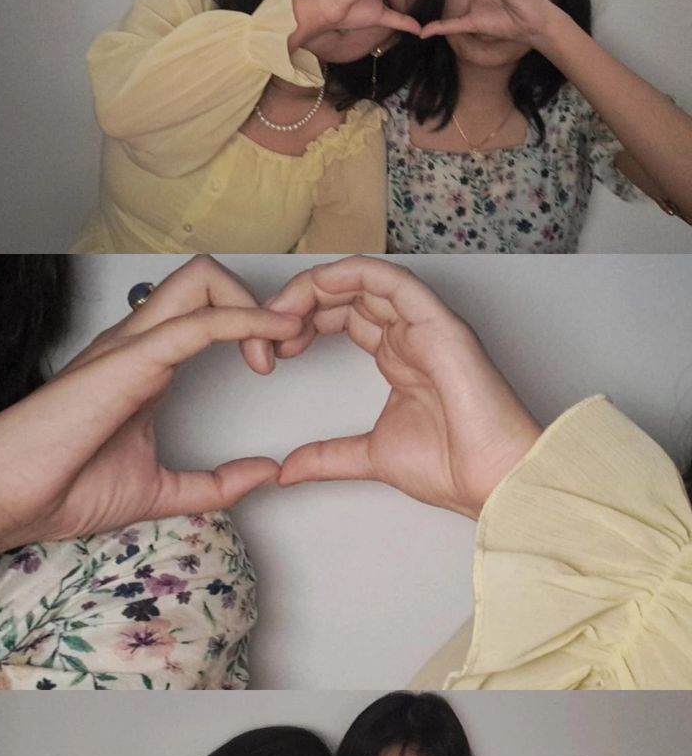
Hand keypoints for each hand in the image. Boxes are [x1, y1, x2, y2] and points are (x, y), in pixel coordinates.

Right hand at [0, 256, 302, 574]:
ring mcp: (133, 345)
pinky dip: (244, 321)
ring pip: (203, 281)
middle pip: (206, 277)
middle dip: (260, 300)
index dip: (252, 324)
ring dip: (256, 304)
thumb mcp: (161, 491)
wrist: (12, 499)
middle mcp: (140, 343)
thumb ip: (215, 485)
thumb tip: (265, 474)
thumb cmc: (65, 488)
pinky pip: (197, 321)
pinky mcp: (130, 359)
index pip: (206, 308)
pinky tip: (271, 341)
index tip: (278, 364)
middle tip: (284, 350)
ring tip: (282, 346)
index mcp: (146, 363)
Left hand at [265, 257, 541, 516]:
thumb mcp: (370, 457)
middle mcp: (412, 334)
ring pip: (364, 280)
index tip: (269, 349)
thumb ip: (328, 457)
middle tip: (264, 328)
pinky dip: (353, 274)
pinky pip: (393, 280)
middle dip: (300, 304)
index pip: (344, 317)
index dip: (302, 323)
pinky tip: (320, 285)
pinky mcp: (439, 323)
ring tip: (282, 311)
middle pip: (347, 295)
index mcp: (399, 357)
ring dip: (317, 287)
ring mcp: (426, 325)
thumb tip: (288, 470)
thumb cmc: (452, 468)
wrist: (491, 481)